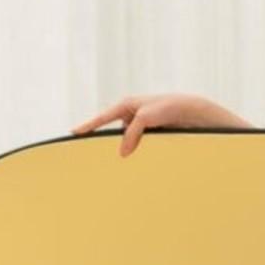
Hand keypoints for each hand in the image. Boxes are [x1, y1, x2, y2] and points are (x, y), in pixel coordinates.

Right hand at [70, 93, 217, 156]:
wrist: (191, 111)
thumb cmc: (168, 108)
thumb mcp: (145, 119)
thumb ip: (131, 134)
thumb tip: (122, 153)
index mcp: (126, 105)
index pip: (102, 118)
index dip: (87, 126)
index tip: (73, 132)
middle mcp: (132, 113)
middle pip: (114, 130)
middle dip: (107, 141)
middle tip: (94, 153)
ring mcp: (141, 123)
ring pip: (128, 139)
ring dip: (129, 148)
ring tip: (125, 158)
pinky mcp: (151, 131)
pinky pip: (139, 142)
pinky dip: (138, 149)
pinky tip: (140, 158)